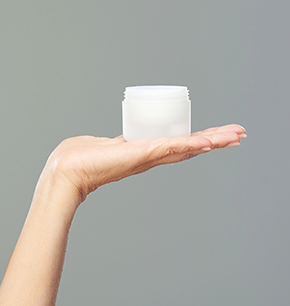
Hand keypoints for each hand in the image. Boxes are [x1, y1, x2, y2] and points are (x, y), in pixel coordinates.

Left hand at [43, 124, 244, 202]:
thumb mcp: (103, 146)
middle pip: (189, 147)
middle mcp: (149, 156)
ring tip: (235, 136)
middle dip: (215, 140)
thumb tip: (106, 143)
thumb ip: (110, 145)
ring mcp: (147, 156)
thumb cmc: (77, 159)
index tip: (217, 135)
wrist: (66, 171)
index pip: (176, 145)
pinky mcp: (140, 154)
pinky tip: (208, 143)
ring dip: (212, 141)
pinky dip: (190, 145)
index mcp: (142, 152)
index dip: (197, 140)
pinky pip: (171, 147)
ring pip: (186, 147)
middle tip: (240, 134)